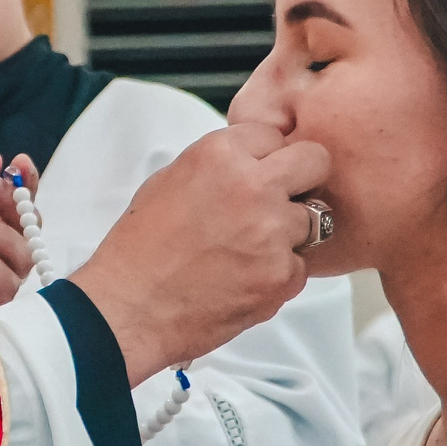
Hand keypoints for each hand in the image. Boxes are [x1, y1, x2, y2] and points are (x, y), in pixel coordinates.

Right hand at [69, 124, 329, 385]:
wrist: (131, 310)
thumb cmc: (139, 252)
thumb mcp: (168, 182)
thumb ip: (219, 166)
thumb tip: (252, 163)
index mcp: (219, 155)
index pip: (274, 135)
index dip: (267, 158)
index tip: (259, 174)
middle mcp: (252, 186)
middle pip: (315, 161)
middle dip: (302, 180)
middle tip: (280, 201)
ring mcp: (272, 232)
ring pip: (314, 219)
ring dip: (290, 233)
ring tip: (249, 250)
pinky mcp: (281, 275)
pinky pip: (301, 266)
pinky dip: (280, 274)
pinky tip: (244, 278)